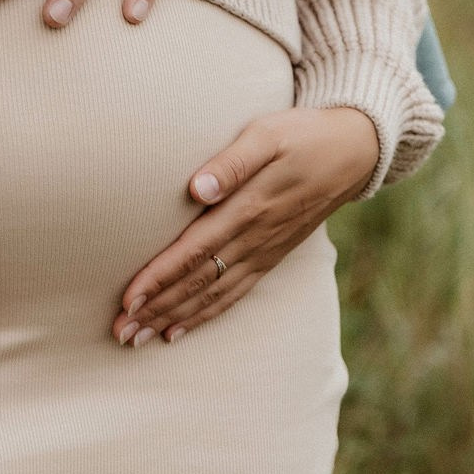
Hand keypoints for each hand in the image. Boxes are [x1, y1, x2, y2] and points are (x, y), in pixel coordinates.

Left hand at [113, 106, 379, 346]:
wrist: (353, 152)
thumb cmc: (301, 135)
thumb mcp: (267, 134)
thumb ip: (232, 162)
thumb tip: (196, 189)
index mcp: (249, 208)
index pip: (195, 251)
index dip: (161, 277)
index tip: (129, 299)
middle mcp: (254, 238)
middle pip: (197, 281)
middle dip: (156, 308)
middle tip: (119, 333)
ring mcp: (264, 251)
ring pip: (212, 294)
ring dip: (173, 317)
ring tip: (136, 338)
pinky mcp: (270, 255)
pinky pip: (234, 293)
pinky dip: (204, 315)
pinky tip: (177, 330)